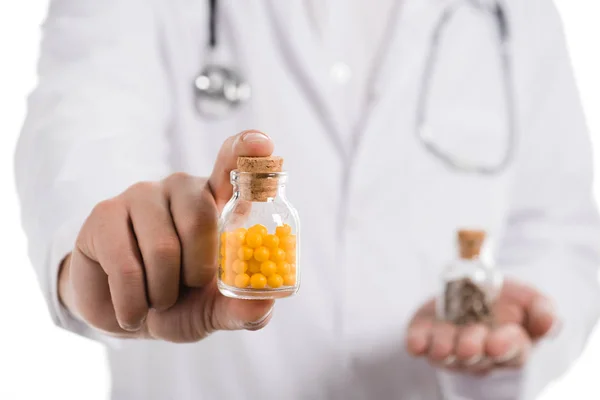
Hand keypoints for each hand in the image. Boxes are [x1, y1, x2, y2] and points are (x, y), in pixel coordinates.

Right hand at [59, 130, 274, 341]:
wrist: (127, 314)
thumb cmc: (181, 302)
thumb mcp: (213, 310)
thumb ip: (240, 309)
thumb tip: (262, 306)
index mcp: (217, 202)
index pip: (232, 166)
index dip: (246, 151)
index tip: (262, 143)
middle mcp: (182, 188)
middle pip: (201, 218)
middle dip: (198, 271)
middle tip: (188, 288)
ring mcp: (142, 195)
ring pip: (163, 249)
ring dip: (163, 294)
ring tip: (157, 300)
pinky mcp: (105, 213)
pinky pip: (126, 266)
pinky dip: (133, 304)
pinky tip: (132, 311)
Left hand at [405, 279, 557, 373]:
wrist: (473, 286)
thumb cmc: (505, 300)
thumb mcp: (529, 298)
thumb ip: (541, 309)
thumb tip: (549, 320)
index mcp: (510, 345)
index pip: (511, 351)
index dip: (504, 346)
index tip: (497, 341)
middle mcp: (479, 353)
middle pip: (476, 357)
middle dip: (472, 348)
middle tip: (470, 342)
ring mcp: (450, 348)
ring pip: (445, 354)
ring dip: (443, 348)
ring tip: (443, 342)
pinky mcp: (425, 336)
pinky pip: (419, 344)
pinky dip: (417, 343)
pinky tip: (416, 342)